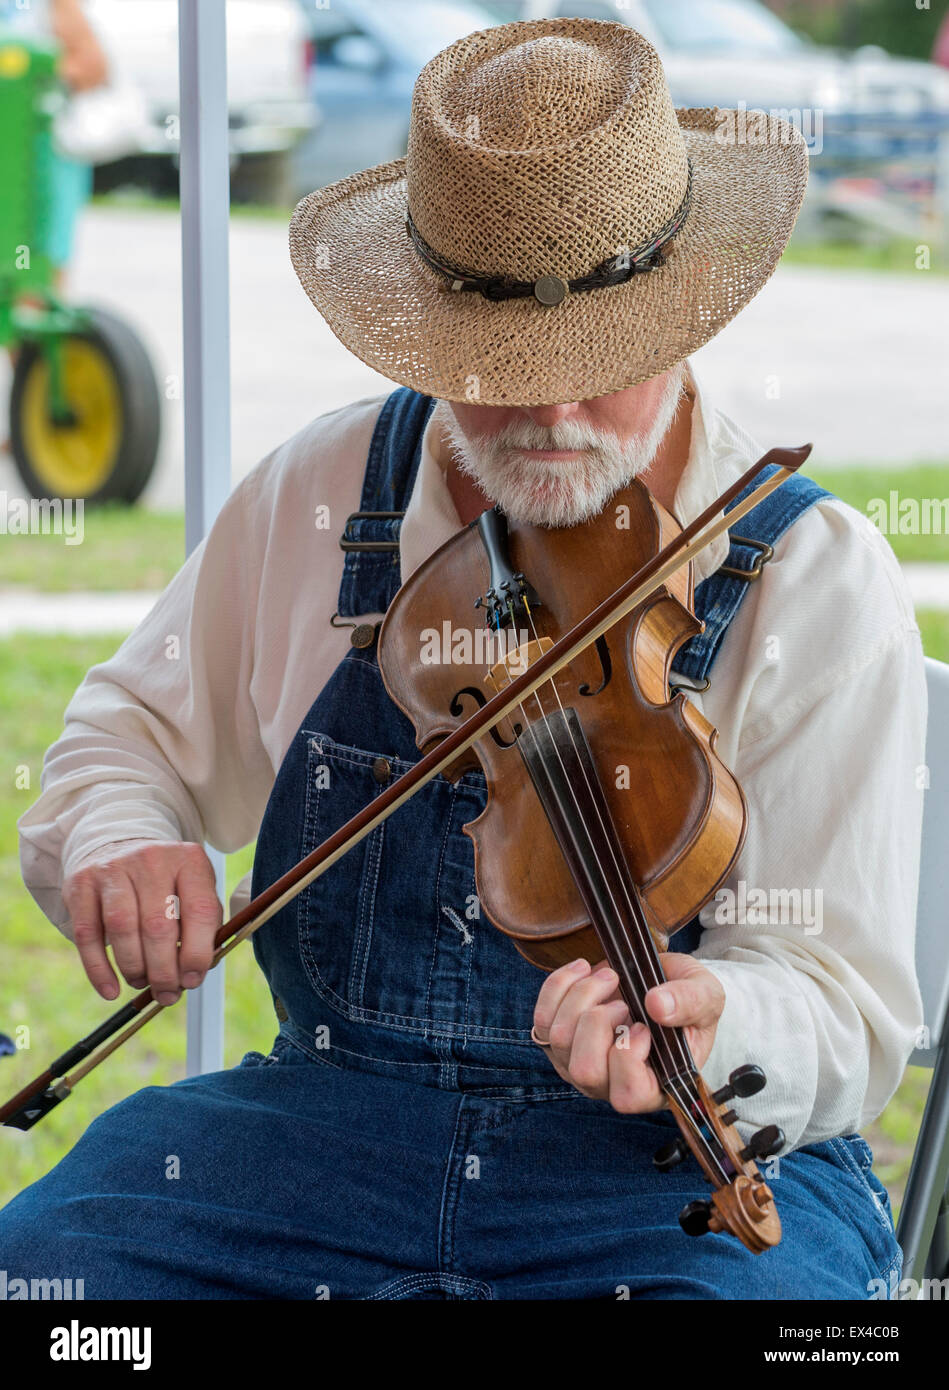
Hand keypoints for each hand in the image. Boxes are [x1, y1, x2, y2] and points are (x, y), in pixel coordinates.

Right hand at [62, 840, 221, 1005]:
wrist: (118, 845)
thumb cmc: (165, 882)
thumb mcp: (192, 890)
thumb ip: (201, 928)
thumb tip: (193, 975)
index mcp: (189, 860)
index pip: (200, 911)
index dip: (198, 953)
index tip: (192, 980)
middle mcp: (151, 859)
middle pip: (157, 925)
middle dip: (164, 970)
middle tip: (167, 993)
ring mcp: (113, 868)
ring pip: (122, 929)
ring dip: (134, 968)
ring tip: (141, 983)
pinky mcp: (81, 883)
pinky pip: (87, 934)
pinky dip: (98, 969)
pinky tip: (110, 990)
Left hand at [532, 954, 724, 1111]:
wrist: (662, 984)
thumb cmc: (687, 1001)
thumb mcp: (706, 996)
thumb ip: (691, 1002)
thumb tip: (657, 1005)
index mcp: (652, 1087)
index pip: (627, 1095)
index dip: (629, 1057)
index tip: (643, 1026)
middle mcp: (609, 1083)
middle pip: (584, 1070)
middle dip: (599, 1021)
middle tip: (623, 998)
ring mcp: (578, 1063)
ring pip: (558, 1039)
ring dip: (582, 996)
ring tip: (610, 977)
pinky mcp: (557, 1038)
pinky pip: (541, 1017)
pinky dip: (559, 985)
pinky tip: (584, 970)